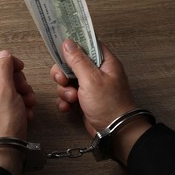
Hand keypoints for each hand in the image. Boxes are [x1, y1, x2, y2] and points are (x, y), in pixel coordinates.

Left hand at [0, 50, 35, 174]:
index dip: (3, 60)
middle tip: (23, 88)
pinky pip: (16, 99)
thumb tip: (4, 54)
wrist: (6, 150)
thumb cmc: (2, 124)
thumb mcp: (3, 90)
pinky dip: (24, 103)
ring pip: (12, 85)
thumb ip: (3, 68)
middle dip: (18, 79)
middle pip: (2, 72)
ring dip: (24, 92)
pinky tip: (27, 111)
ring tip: (27, 103)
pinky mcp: (4, 111)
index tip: (17, 66)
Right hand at [50, 39, 150, 163]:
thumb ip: (78, 60)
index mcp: (104, 62)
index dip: (73, 44)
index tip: (60, 46)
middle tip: (63, 81)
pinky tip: (67, 107)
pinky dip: (65, 101)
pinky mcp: (84, 100)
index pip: (87, 44)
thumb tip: (67, 42)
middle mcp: (97, 72)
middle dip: (63, 73)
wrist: (115, 132)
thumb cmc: (109, 105)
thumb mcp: (92, 79)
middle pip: (72, 63)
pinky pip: (68, 95)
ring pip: (67, 80)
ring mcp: (90, 87)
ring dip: (64, 90)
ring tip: (72, 99)